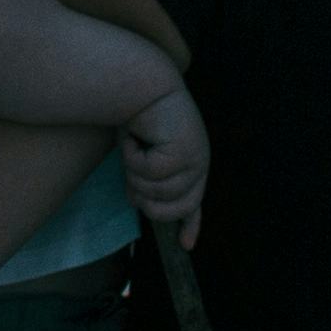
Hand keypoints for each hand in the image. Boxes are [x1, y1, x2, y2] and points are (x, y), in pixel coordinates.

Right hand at [119, 85, 207, 241]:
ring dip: (135, 174)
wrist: (141, 84)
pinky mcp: (184, 152)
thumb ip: (143, 178)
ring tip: (134, 148)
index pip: (194, 202)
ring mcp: (195, 159)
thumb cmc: (137, 115)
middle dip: (146, 200)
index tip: (185, 245)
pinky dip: (133, 157)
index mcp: (192, 164)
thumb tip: (136, 202)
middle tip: (131, 180)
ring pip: (158, 192)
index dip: (190, 225)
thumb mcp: (140, 154)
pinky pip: (150, 173)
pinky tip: (135, 137)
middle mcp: (198, 163)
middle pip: (172, 208)